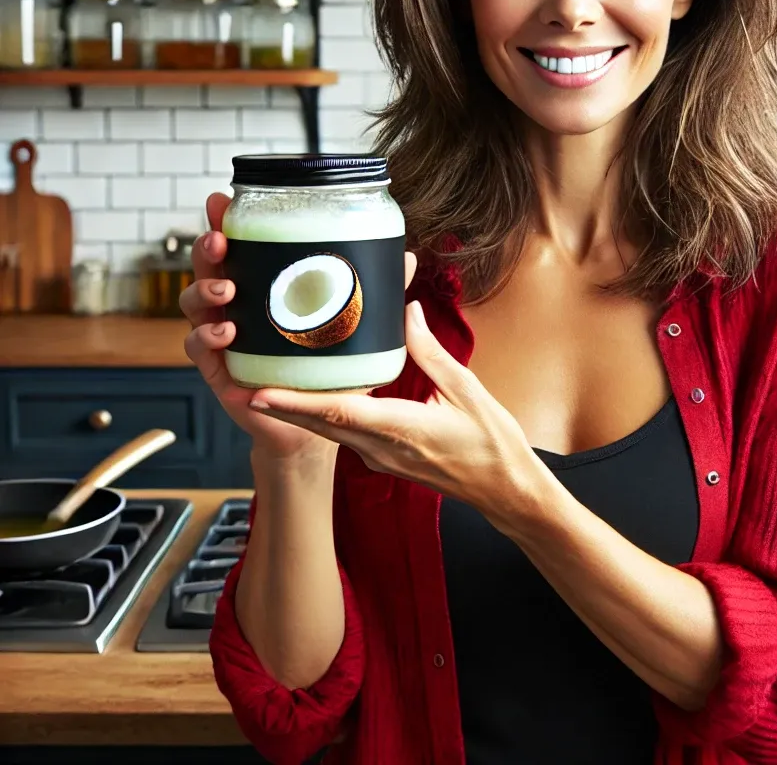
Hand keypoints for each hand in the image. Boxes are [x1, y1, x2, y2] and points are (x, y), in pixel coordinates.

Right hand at [180, 192, 417, 460]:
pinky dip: (205, 337)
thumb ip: (374, 290)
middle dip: (208, 247)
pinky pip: (196, 347)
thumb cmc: (329, 364)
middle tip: (220, 241)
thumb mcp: (352, 323)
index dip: (222, 220)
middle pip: (207, 265)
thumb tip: (406, 258)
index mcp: (261, 283)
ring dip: (204, 290)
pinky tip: (225, 333)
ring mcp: (222, 334)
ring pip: (193, 302)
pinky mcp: (218, 368)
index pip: (237, 245)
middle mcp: (236, 303)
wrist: (315, 423)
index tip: (220, 200)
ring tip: (227, 291)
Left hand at [245, 299, 544, 518]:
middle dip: (281, 404)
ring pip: (330, 431)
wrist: (504, 489)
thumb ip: (430, 351)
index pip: (337, 414)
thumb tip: (408, 312)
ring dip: (300, 411)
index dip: (295, 403)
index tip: (259, 393)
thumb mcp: (466, 389)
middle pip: (320, 424)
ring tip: (272, 383)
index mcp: (401, 428)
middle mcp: (381, 448)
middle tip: (245, 382)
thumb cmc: (491, 443)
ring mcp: (380, 459)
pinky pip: (346, 436)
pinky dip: (325, 417)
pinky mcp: (385, 460)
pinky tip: (320, 397)